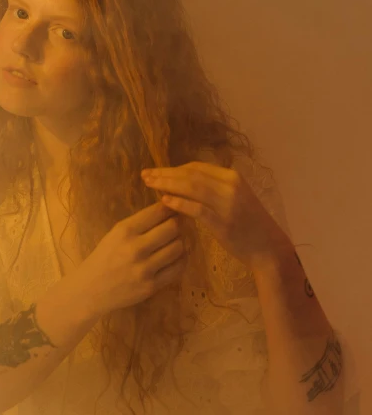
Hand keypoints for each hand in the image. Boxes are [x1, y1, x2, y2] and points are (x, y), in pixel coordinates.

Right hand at [78, 202, 187, 316]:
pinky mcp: (151, 286)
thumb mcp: (115, 234)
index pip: (158, 212)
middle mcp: (136, 248)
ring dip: (179, 243)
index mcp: (125, 231)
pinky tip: (175, 258)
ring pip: (178, 247)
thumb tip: (169, 211)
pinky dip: (181, 261)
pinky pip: (177, 269)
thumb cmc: (104, 258)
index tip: (173, 210)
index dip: (170, 209)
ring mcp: (144, 268)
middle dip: (177, 225)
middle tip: (176, 227)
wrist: (90, 290)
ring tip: (174, 243)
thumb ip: (140, 224)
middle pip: (172, 228)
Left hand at [141, 161, 287, 270]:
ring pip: (192, 187)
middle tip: (145, 175)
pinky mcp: (223, 222)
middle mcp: (230, 185)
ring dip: (167, 184)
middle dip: (165, 173)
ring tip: (149, 185)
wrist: (269, 248)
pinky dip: (179, 203)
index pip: (197, 167)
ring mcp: (227, 203)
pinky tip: (164, 201)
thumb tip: (184, 182)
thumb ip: (213, 189)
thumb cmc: (249, 224)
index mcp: (232, 177)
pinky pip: (196, 209)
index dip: (174, 168)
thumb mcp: (234, 198)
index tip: (156, 171)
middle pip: (190, 174)